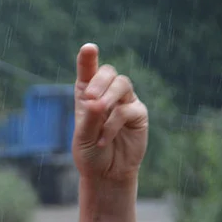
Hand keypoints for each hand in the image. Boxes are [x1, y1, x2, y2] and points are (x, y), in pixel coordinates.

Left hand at [72, 43, 148, 183]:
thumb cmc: (89, 153)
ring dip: (109, 98)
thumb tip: (98, 101)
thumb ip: (90, 118)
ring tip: (98, 113)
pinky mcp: (138, 114)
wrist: (105, 173)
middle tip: (89, 98)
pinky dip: (113, 125)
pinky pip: (128, 110)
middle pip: (109, 73)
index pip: (88, 72)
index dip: (88, 59)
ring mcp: (125, 102)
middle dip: (99, 81)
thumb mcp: (83, 137)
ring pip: (123, 84)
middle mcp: (106, 94)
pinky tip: (104, 140)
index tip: (88, 48)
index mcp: (87, 95)